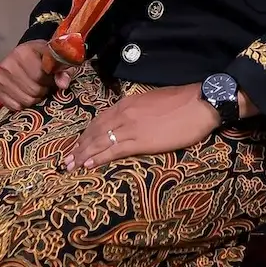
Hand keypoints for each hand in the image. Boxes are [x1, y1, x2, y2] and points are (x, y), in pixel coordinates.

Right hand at [0, 39, 67, 110]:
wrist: (27, 56)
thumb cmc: (43, 57)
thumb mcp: (56, 59)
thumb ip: (63, 70)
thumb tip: (63, 85)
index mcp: (23, 52)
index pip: (39, 76)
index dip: (49, 81)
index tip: (50, 77)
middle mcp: (7, 64)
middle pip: (32, 90)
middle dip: (43, 91)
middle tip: (44, 85)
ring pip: (25, 100)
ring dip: (34, 99)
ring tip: (36, 89)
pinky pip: (14, 106)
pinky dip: (23, 104)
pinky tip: (25, 94)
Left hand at [63, 84, 218, 169]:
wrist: (199, 104)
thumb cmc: (181, 102)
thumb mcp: (152, 101)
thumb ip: (137, 110)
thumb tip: (131, 121)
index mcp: (126, 103)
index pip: (99, 120)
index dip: (86, 134)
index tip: (77, 144)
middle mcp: (124, 114)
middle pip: (94, 131)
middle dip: (79, 146)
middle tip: (66, 159)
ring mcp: (131, 127)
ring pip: (100, 142)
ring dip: (83, 155)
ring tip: (71, 165)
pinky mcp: (141, 141)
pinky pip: (114, 150)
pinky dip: (99, 158)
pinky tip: (89, 165)